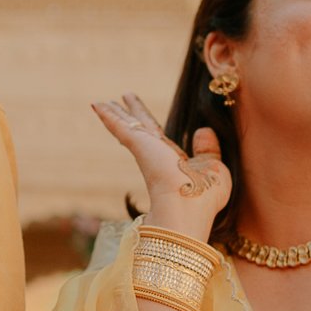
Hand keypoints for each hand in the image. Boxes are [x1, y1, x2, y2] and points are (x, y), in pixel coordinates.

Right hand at [92, 93, 231, 241]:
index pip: (157, 139)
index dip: (150, 128)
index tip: (141, 119)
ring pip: (127, 126)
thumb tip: (203, 130)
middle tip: (117, 102)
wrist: (187, 208)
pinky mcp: (139, 144)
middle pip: (138, 128)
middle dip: (129, 115)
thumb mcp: (214, 168)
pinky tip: (97, 106)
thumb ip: (208, 149)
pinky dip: (108, 116)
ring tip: (101, 102)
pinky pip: (121, 126)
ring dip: (115, 113)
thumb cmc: (204, 196)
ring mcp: (145, 150)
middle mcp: (156, 154)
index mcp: (172, 161)